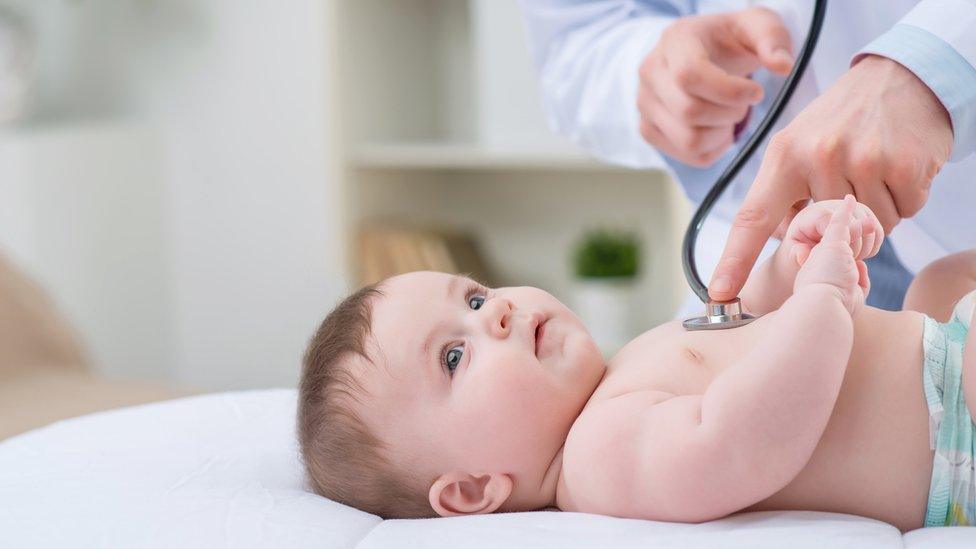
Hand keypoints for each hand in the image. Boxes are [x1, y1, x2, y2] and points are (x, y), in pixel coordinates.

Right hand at [637, 7, 793, 166]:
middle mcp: (650, 72)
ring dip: (722, 135)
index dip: (728, 91)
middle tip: (745, 103)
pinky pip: (686, 155)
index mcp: (675, 41)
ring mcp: (645, 104)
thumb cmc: (730, 39)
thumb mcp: (757, 26)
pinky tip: (720, 129)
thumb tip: (783, 66)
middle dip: (730, 114)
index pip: (689, 75)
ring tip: (731, 116)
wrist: (702, 51)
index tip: (756, 92)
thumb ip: (774, 39)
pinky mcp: (648, 129)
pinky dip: (713, 149)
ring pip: (688, 140)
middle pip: (689, 111)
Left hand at [709, 54, 952, 301]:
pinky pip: (904, 213)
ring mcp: (863, 159)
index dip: (734, 259)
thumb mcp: (798, 145)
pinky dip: (905, 198)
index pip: (753, 217)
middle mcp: (819, 156)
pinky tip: (898, 166)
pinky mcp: (905, 165)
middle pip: (826, 234)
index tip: (721, 293)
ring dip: (876, 211)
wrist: (901, 76)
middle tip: (849, 182)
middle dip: (839, 224)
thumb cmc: (841, 120)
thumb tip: (794, 248)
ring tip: (874, 169)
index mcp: (783, 156)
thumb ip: (786, 195)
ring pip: (870, 228)